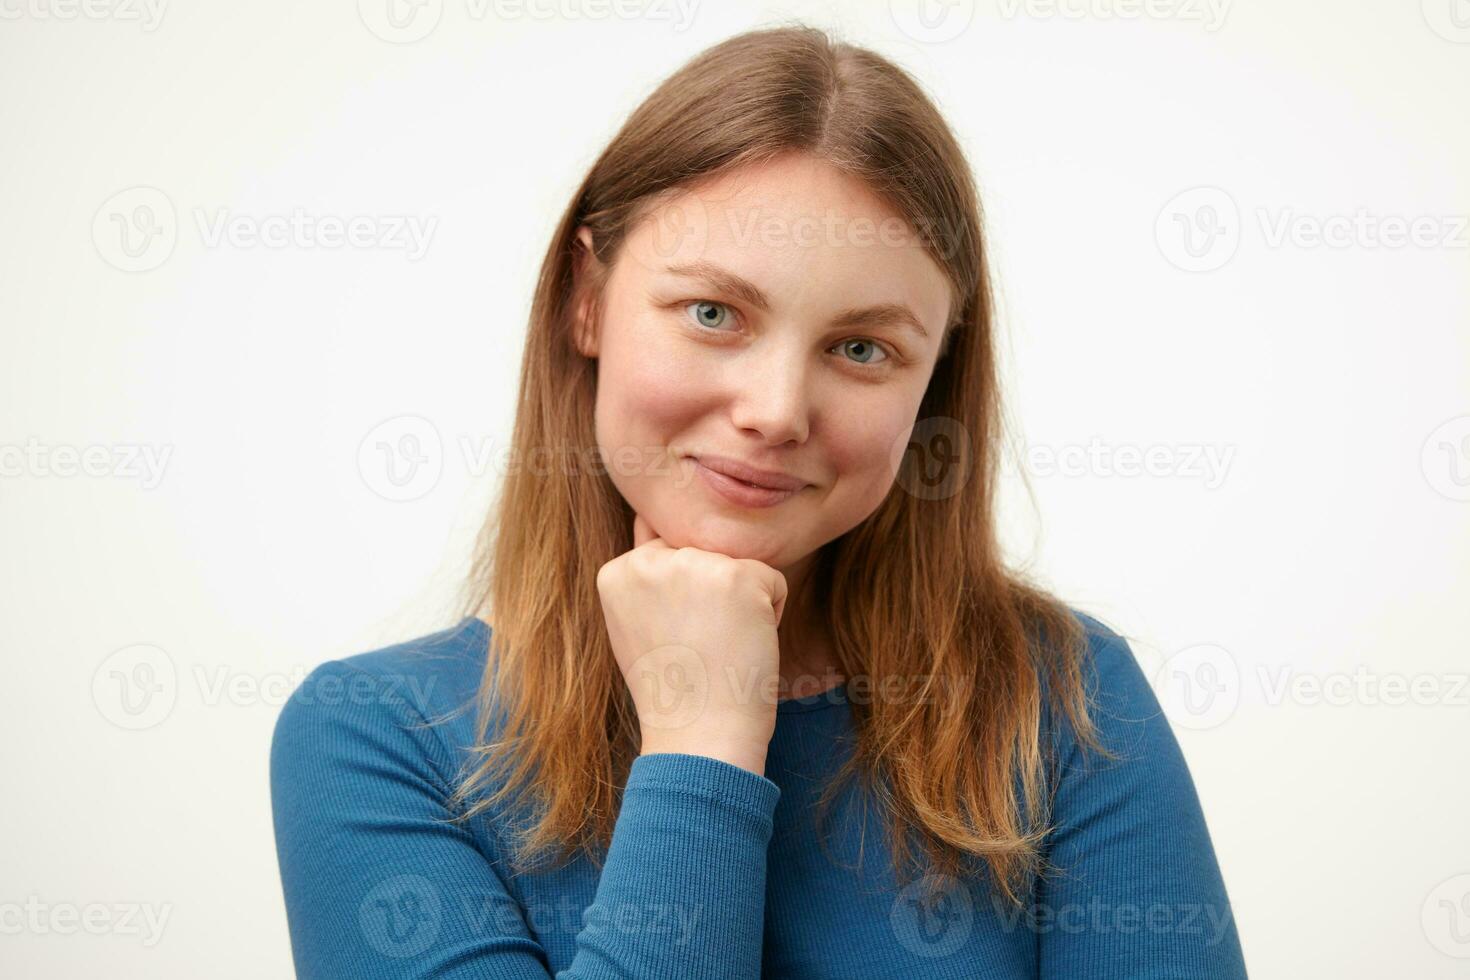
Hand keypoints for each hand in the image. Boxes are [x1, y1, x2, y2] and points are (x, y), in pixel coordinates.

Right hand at [595, 512, 786, 775]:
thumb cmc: (675, 690)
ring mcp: (693, 565)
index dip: (684, 600)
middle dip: (713, 596)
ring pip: (739, 566)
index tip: (675, 641)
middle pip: (706, 554)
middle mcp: (648, 560)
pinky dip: (771, 615)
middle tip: (698, 647)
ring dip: (742, 605)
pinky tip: (743, 646)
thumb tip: (650, 522)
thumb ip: (647, 574)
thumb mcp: (638, 624)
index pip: (667, 551)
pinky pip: (772, 581)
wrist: (699, 737)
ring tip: (718, 647)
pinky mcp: (738, 576)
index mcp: (616, 571)